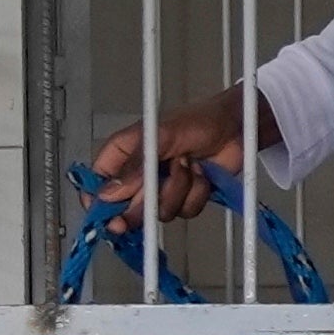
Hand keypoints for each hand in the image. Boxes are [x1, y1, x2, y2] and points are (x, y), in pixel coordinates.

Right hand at [84, 82, 262, 225]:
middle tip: (149, 202)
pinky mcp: (186, 197)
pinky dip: (197, 193)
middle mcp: (140, 175)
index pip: (99, 183)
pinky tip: (201, 172)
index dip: (98, 202)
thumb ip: (135, 164)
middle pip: (126, 208)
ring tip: (187, 164)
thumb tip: (110, 192)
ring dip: (178, 190)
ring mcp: (163, 188)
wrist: (235, 127)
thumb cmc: (198, 120)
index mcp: (124, 155)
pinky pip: (185, 211)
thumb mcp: (161, 136)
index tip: (105, 213)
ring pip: (160, 212)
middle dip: (140, 207)